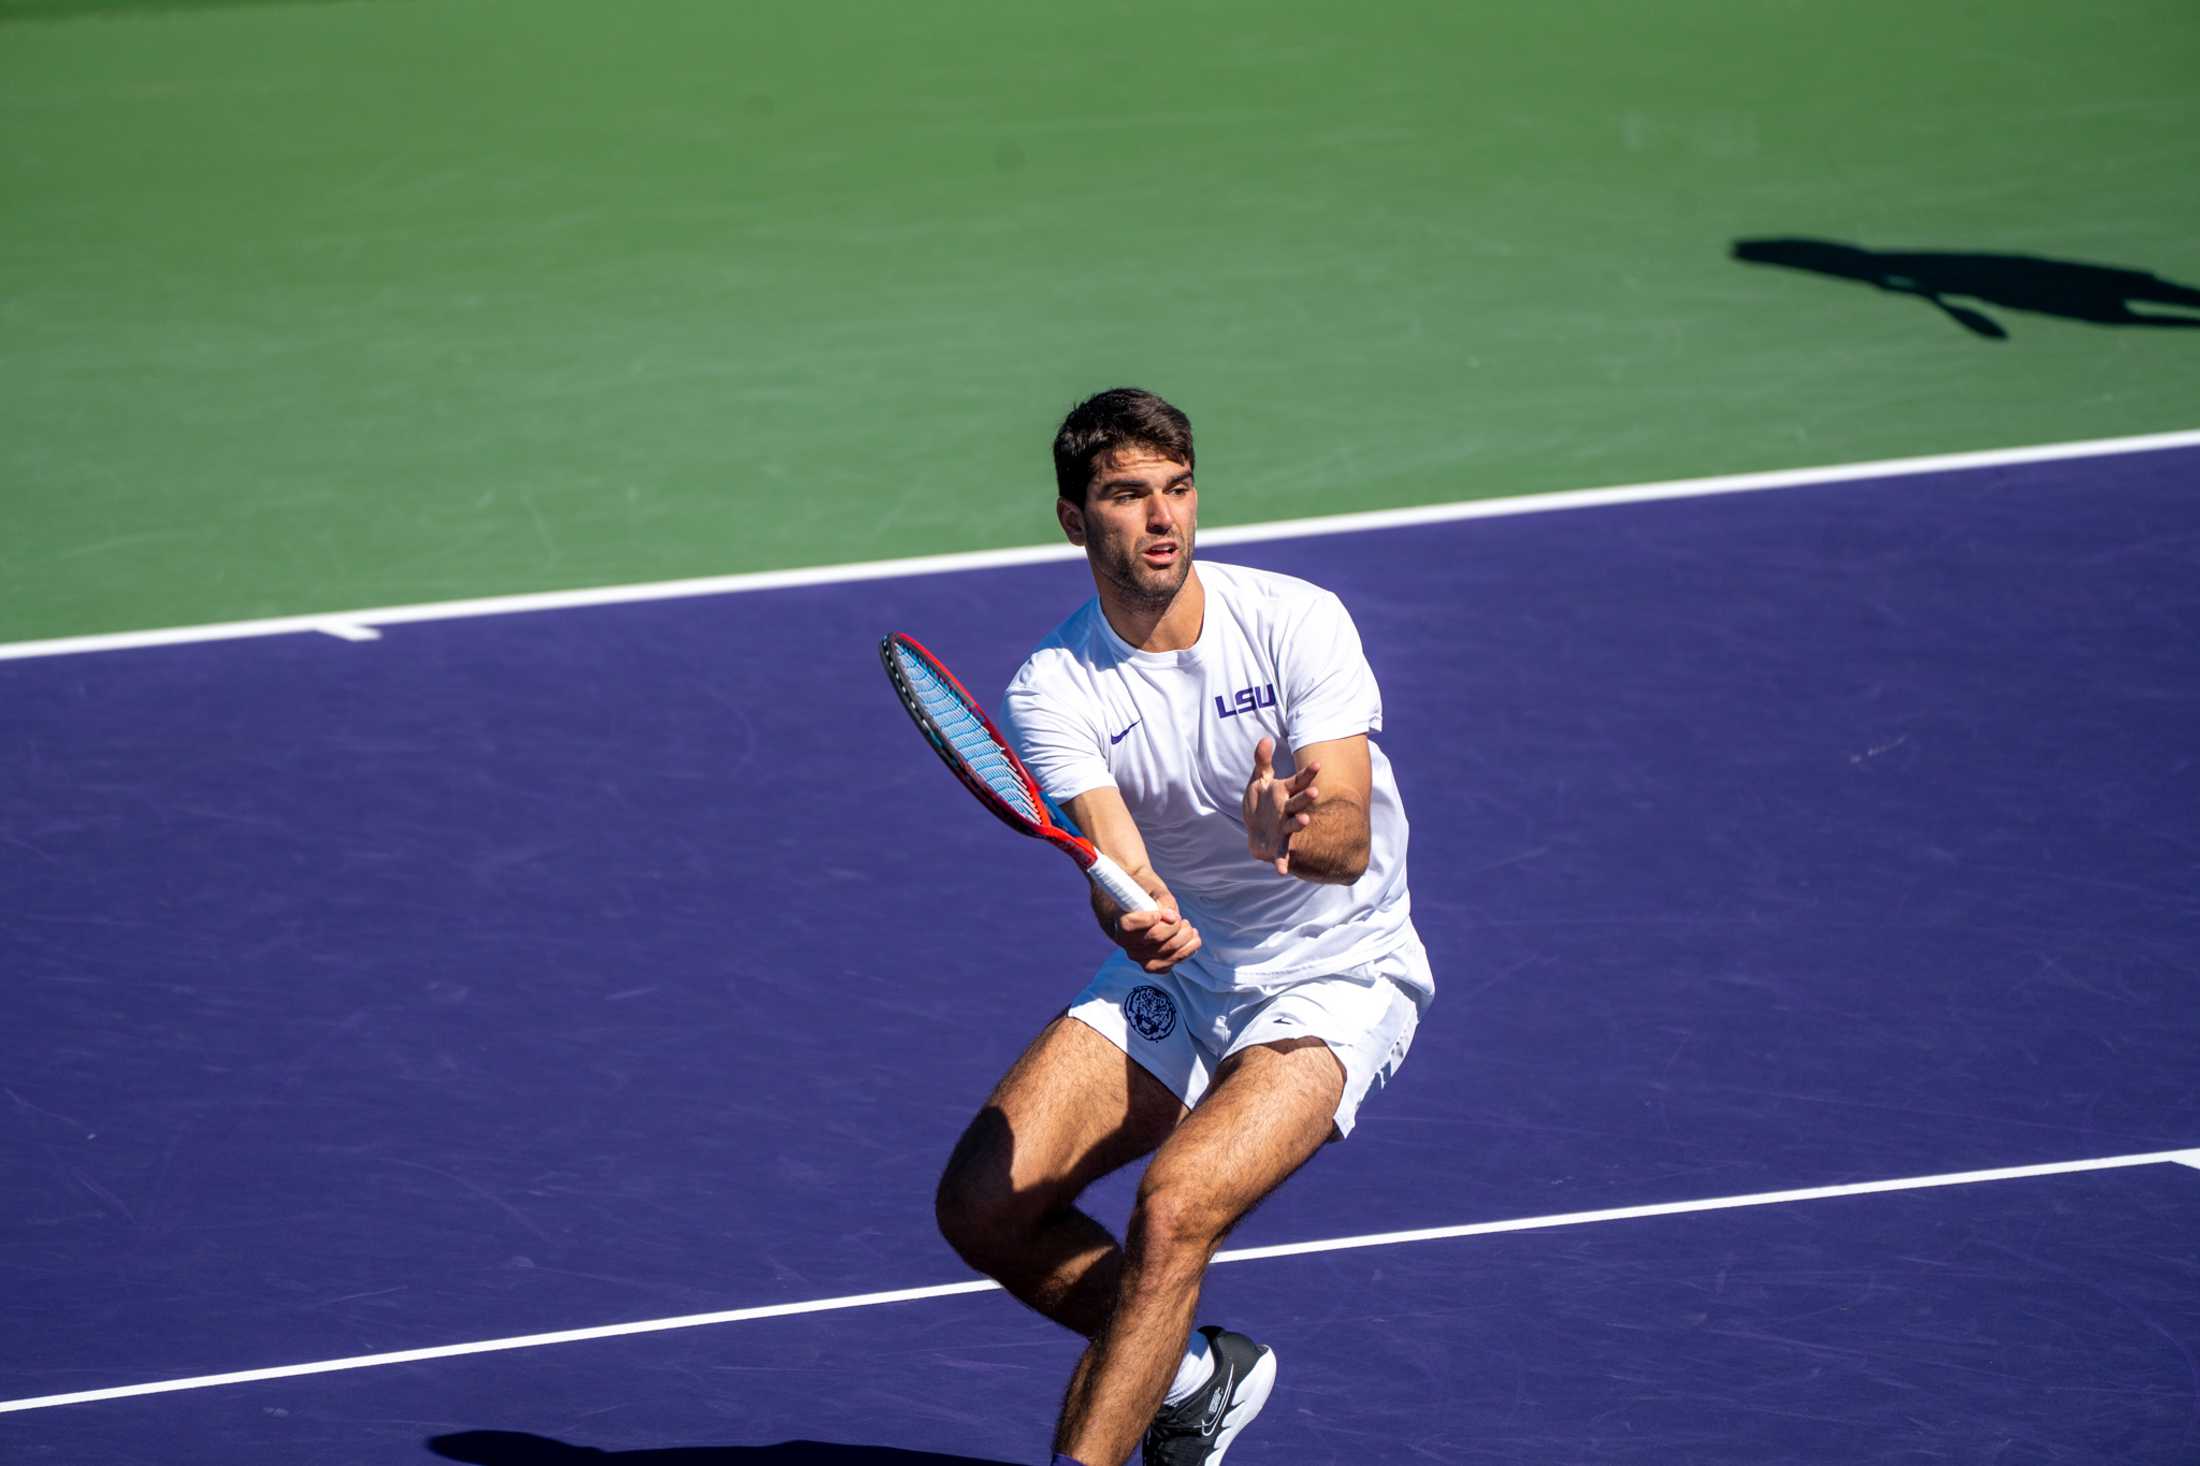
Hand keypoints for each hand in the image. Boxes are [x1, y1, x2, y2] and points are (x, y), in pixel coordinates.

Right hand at [1111, 875, 1201, 972]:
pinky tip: (1192, 941)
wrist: (1138, 907)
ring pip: (1165, 953)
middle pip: (1155, 938)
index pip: (1129, 925)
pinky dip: (1185, 953)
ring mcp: (1137, 955)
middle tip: (1180, 918)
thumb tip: (1172, 917)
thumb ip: (1163, 900)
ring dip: (1184, 940)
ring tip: (1189, 928)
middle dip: (1175, 927)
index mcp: (1119, 919)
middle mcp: (1125, 941)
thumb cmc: (1145, 894)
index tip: (1164, 914)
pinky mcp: (1149, 963)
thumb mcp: (1153, 888)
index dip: (1150, 920)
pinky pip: (1168, 965)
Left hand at [1242, 736, 1319, 874]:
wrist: (1256, 830)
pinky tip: (1281, 871)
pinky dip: (1283, 863)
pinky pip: (1282, 855)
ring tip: (1305, 821)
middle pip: (1299, 803)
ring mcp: (1285, 828)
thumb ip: (1262, 761)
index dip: (1307, 774)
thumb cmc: (1261, 803)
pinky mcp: (1279, 846)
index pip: (1299, 781)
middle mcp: (1289, 811)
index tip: (1317, 764)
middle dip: (1306, 798)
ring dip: (1300, 824)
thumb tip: (1265, 739)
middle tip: (1315, 792)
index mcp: (1285, 793)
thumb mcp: (1259, 780)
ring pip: (1294, 825)